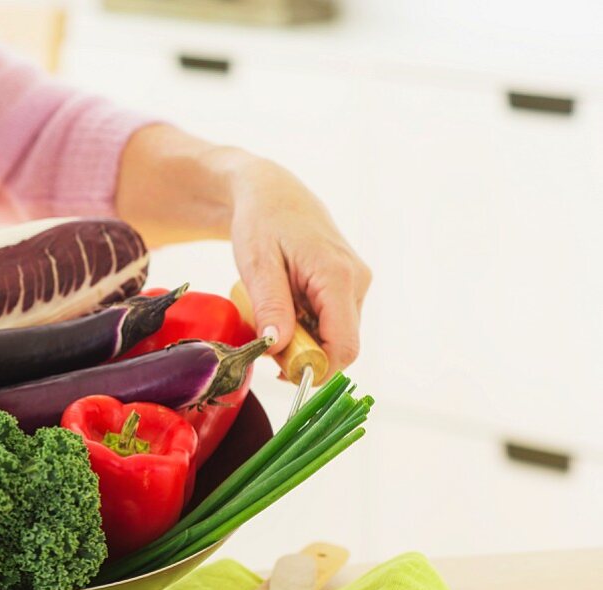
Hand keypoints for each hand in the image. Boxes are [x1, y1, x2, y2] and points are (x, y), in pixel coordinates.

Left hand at [226, 152, 370, 372]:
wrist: (272, 194)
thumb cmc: (262, 222)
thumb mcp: (257, 264)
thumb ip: (271, 306)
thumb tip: (278, 348)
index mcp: (338, 276)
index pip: (344, 346)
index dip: (316, 368)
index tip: (280, 371)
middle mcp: (357, 282)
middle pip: (341, 345)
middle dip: (304, 355)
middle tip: (267, 344)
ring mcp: (357, 284)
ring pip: (336, 336)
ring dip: (303, 341)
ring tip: (272, 317)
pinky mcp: (349, 287)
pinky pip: (332, 323)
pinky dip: (307, 327)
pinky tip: (285, 309)